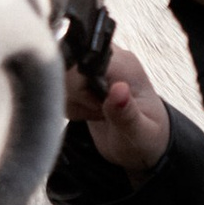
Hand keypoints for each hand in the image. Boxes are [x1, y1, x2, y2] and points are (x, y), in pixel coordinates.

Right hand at [64, 41, 169, 172]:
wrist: (140, 145)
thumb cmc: (146, 137)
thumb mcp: (139, 132)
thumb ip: (126, 112)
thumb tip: (119, 90)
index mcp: (125, 66)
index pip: (84, 59)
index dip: (80, 84)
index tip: (97, 104)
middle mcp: (108, 61)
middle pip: (66, 64)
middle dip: (74, 95)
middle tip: (98, 111)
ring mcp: (94, 68)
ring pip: (57, 76)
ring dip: (72, 102)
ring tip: (96, 114)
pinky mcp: (82, 78)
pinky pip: (58, 86)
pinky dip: (69, 106)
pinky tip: (88, 113)